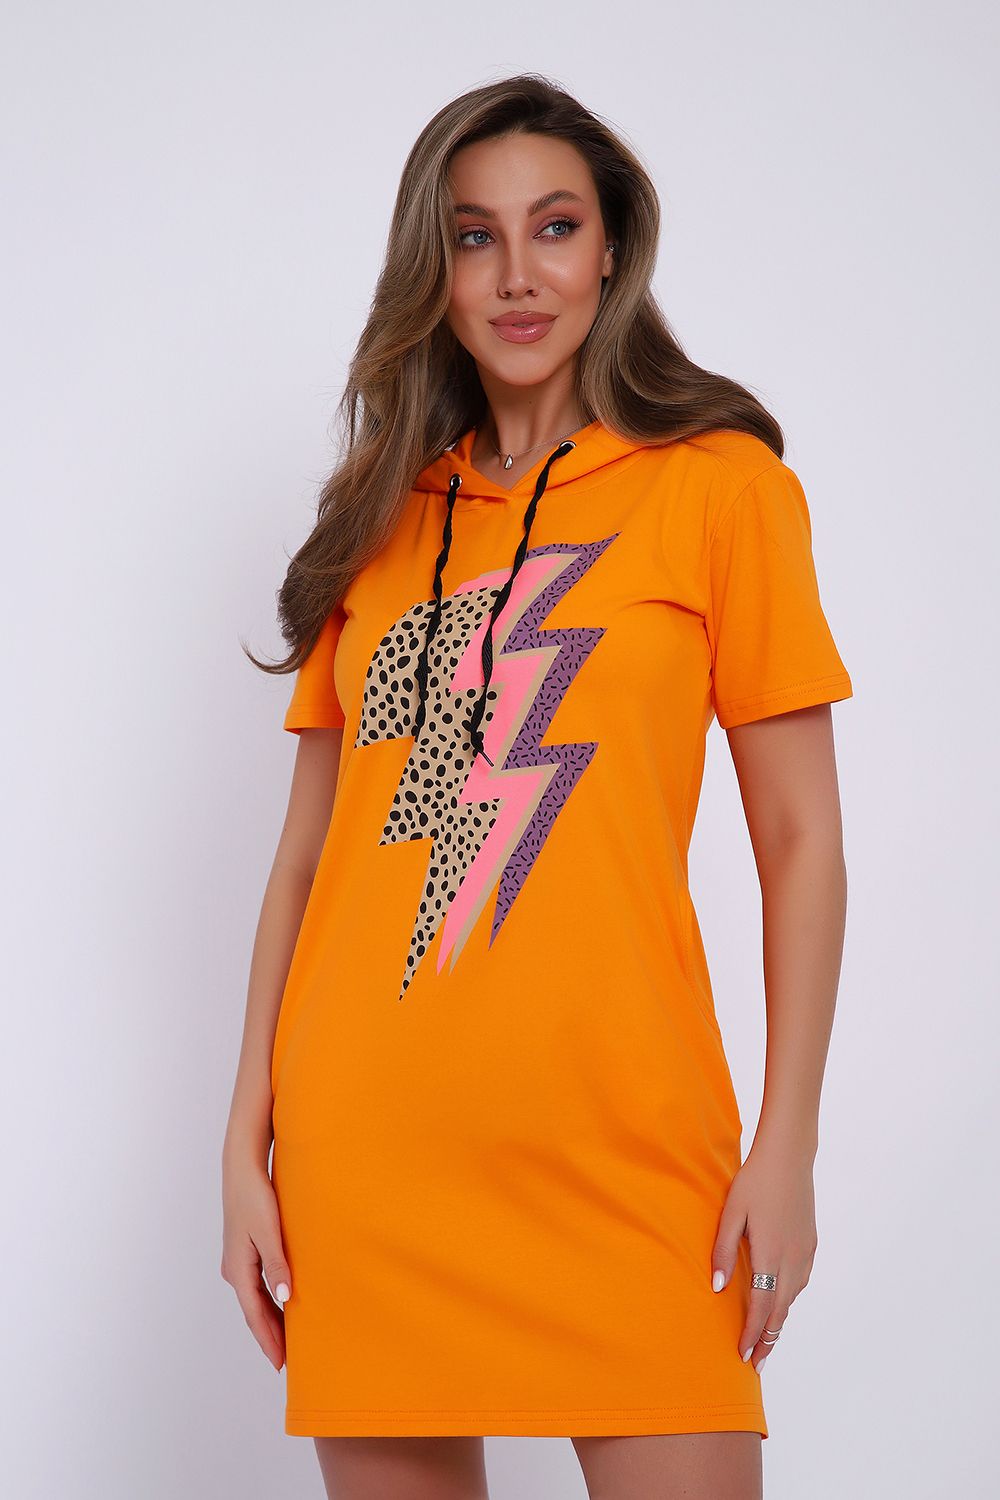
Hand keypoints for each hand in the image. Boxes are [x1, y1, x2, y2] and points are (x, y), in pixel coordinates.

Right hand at [221, 1150, 292, 1372]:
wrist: (241, 1168)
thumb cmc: (255, 1196)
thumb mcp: (269, 1231)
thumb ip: (278, 1265)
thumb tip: (285, 1298)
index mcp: (239, 1270)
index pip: (255, 1315)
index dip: (269, 1340)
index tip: (281, 1364)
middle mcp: (234, 1269)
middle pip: (254, 1311)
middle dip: (269, 1335)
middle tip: (287, 1360)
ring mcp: (237, 1260)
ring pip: (255, 1298)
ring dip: (270, 1318)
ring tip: (287, 1339)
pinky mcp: (243, 1250)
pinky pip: (256, 1284)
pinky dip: (268, 1299)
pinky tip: (282, 1302)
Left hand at [710, 1141, 817, 1372]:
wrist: (788, 1157)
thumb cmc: (754, 1182)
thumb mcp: (731, 1213)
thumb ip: (724, 1251)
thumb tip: (717, 1289)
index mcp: (770, 1254)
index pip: (761, 1306)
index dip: (752, 1334)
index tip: (744, 1357)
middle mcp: (792, 1259)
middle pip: (780, 1311)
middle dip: (767, 1339)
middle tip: (755, 1363)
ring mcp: (805, 1253)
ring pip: (792, 1299)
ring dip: (778, 1322)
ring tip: (764, 1339)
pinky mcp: (810, 1245)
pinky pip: (799, 1282)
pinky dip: (787, 1300)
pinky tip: (778, 1303)